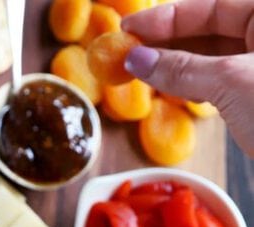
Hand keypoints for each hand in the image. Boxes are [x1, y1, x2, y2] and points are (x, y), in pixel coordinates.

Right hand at [123, 0, 253, 155]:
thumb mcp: (229, 82)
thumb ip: (180, 68)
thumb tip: (138, 59)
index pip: (211, 4)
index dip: (165, 18)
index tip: (128, 30)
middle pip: (211, 27)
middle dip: (168, 42)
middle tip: (128, 55)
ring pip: (214, 56)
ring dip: (176, 65)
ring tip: (140, 73)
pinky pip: (222, 80)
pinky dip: (194, 85)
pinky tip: (170, 89)